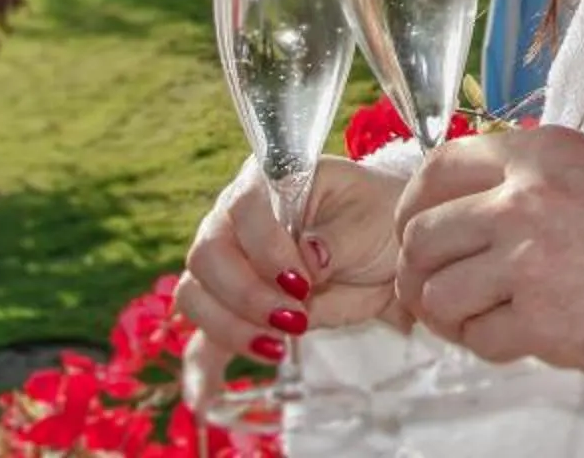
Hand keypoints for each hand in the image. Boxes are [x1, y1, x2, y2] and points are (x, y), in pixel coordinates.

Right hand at [173, 156, 405, 405]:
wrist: (386, 251)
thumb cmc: (376, 219)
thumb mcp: (371, 220)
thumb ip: (337, 239)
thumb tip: (308, 256)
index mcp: (269, 183)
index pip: (242, 207)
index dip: (265, 248)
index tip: (302, 280)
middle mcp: (234, 220)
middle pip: (206, 256)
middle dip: (247, 295)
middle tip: (295, 319)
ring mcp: (227, 266)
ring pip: (196, 296)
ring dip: (231, 327)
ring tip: (279, 346)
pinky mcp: (234, 309)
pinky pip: (202, 338)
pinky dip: (202, 369)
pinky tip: (204, 400)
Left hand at [393, 125, 583, 391]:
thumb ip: (545, 181)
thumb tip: (487, 205)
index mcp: (545, 153)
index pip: (437, 168)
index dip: (416, 210)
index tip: (423, 237)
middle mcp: (528, 196)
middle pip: (421, 238)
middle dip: (424, 274)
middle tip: (449, 296)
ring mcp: (532, 258)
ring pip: (438, 296)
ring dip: (457, 319)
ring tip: (496, 323)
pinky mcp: (546, 322)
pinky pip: (481, 342)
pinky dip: (497, 349)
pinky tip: (532, 342)